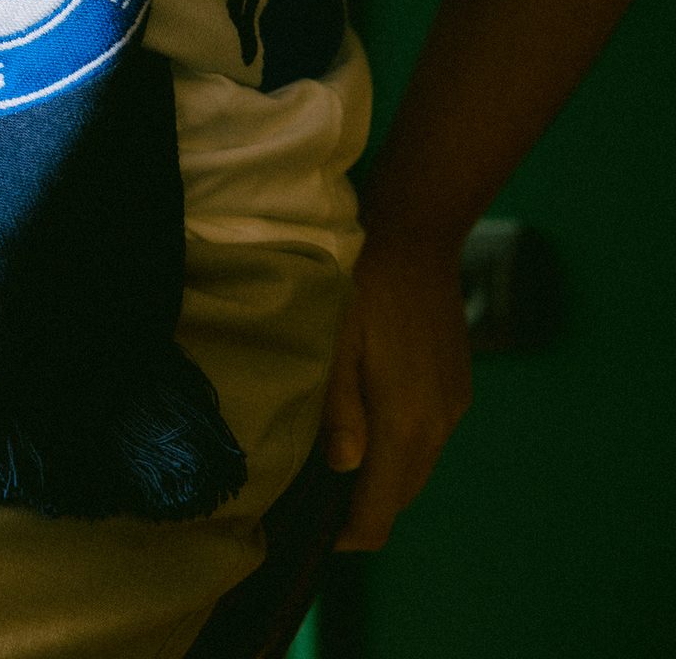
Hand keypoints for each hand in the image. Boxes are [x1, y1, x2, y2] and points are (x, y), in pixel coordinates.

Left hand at [321, 229, 472, 550]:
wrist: (419, 238)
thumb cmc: (363, 285)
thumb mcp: (334, 341)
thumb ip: (339, 408)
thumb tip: (343, 467)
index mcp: (405, 424)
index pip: (380, 512)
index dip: (348, 535)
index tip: (315, 534)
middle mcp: (437, 427)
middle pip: (399, 497)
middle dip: (363, 509)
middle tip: (318, 499)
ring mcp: (452, 408)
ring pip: (417, 469)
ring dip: (384, 477)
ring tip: (340, 466)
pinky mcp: (458, 388)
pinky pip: (430, 439)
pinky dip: (402, 448)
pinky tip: (372, 426)